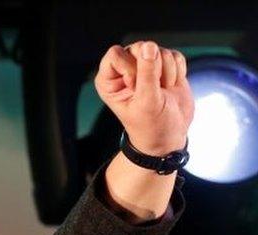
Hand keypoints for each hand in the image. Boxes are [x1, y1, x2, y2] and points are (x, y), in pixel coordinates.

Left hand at [95, 41, 193, 155]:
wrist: (169, 136)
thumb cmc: (151, 125)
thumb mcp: (147, 102)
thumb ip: (147, 73)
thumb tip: (149, 46)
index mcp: (109, 80)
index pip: (116, 54)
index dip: (130, 67)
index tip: (136, 87)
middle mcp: (124, 70)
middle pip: (139, 47)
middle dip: (152, 68)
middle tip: (154, 89)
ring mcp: (145, 66)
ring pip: (159, 50)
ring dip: (167, 72)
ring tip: (163, 91)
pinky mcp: (164, 67)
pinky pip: (175, 55)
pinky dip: (178, 71)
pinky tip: (171, 86)